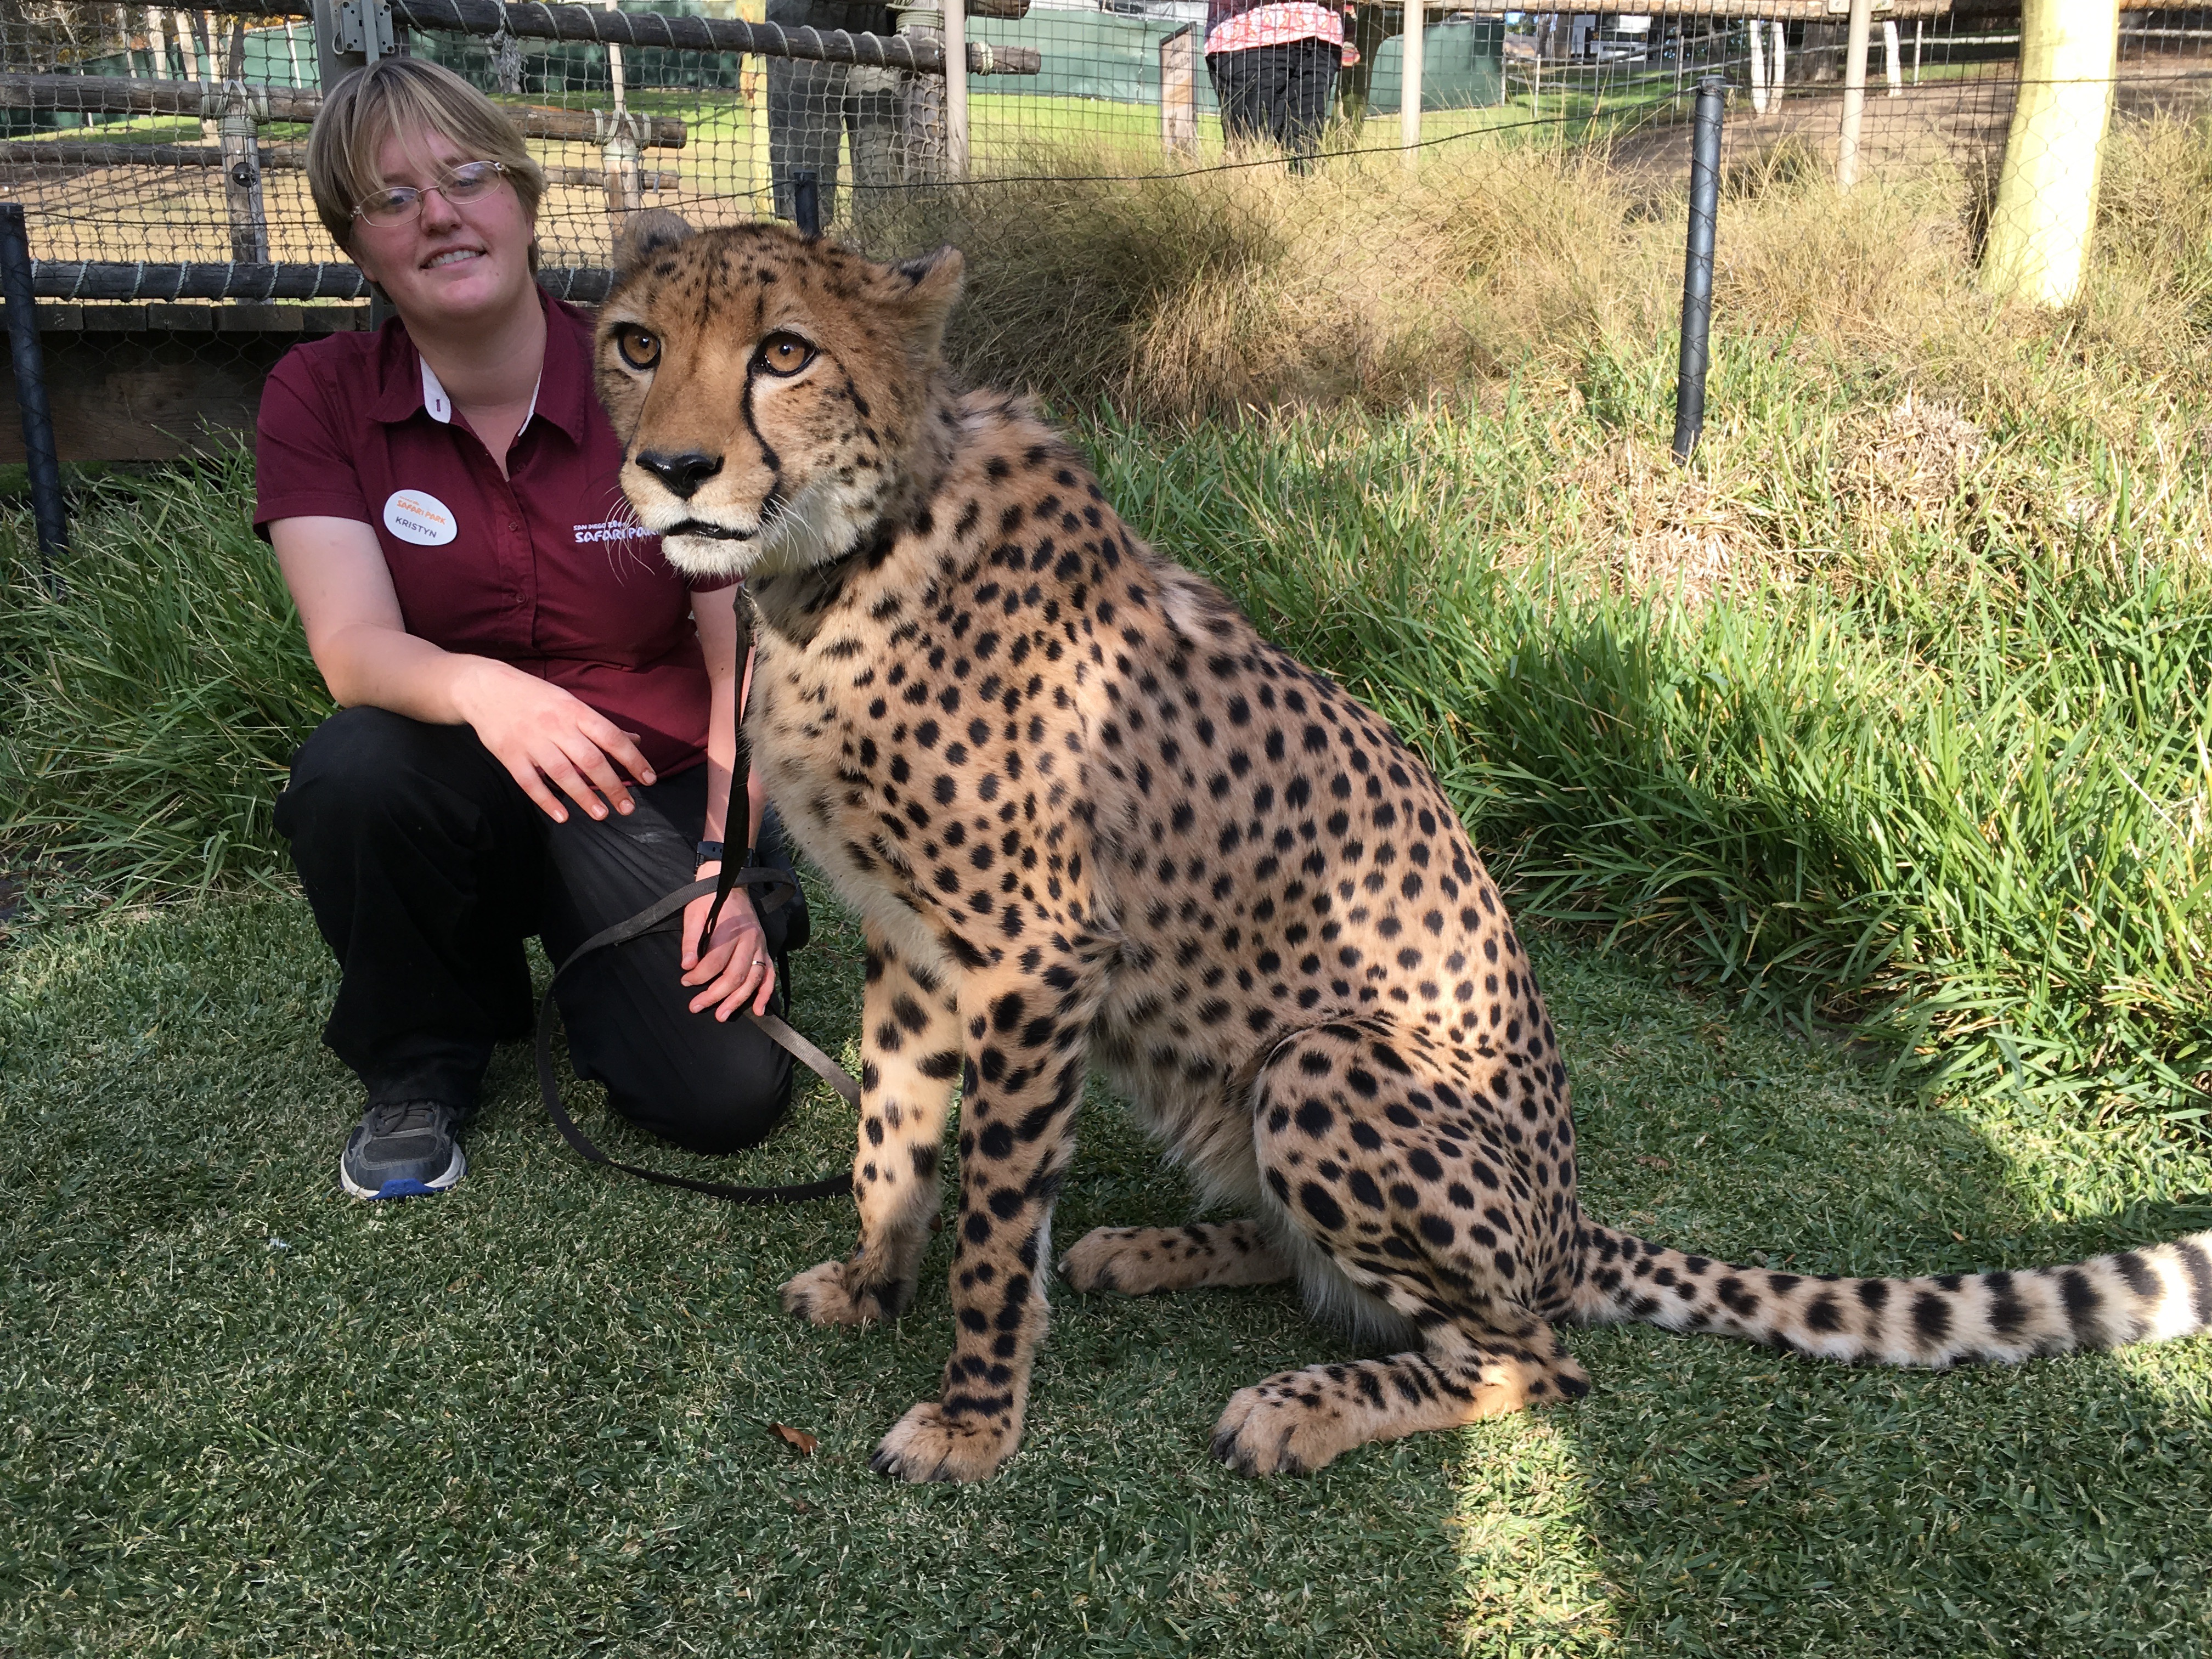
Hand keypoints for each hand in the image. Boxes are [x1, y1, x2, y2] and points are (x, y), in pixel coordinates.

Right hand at [453, 660, 655, 822]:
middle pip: (590, 760)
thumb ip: (600, 725)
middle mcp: (555, 726)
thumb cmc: (535, 696)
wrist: (485, 687)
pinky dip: (547, 801)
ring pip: (563, 774)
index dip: (633, 759)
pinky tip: (562, 816)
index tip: (649, 779)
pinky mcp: (509, 754)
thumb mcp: (570, 702)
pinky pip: (530, 782)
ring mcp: (531, 741)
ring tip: (602, 815)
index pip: (611, 737)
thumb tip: (634, 741)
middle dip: (613, 786)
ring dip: (584, 797)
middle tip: (628, 807)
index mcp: (575, 711)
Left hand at [680, 865, 777, 1019]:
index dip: (698, 976)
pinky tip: (758, 1010)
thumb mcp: (694, 914)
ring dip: (738, 1000)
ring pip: (752, 979)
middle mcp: (748, 940)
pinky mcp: (765, 949)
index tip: (685, 981)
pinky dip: (765, 994)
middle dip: (715, 995)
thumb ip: (690, 941)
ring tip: (722, 1015)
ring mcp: (759, 946)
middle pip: (734, 975)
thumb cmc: (708, 899)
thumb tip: (686, 966)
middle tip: (696, 1007)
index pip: (714, 962)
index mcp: (730, 930)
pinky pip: (769, 975)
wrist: (731, 882)